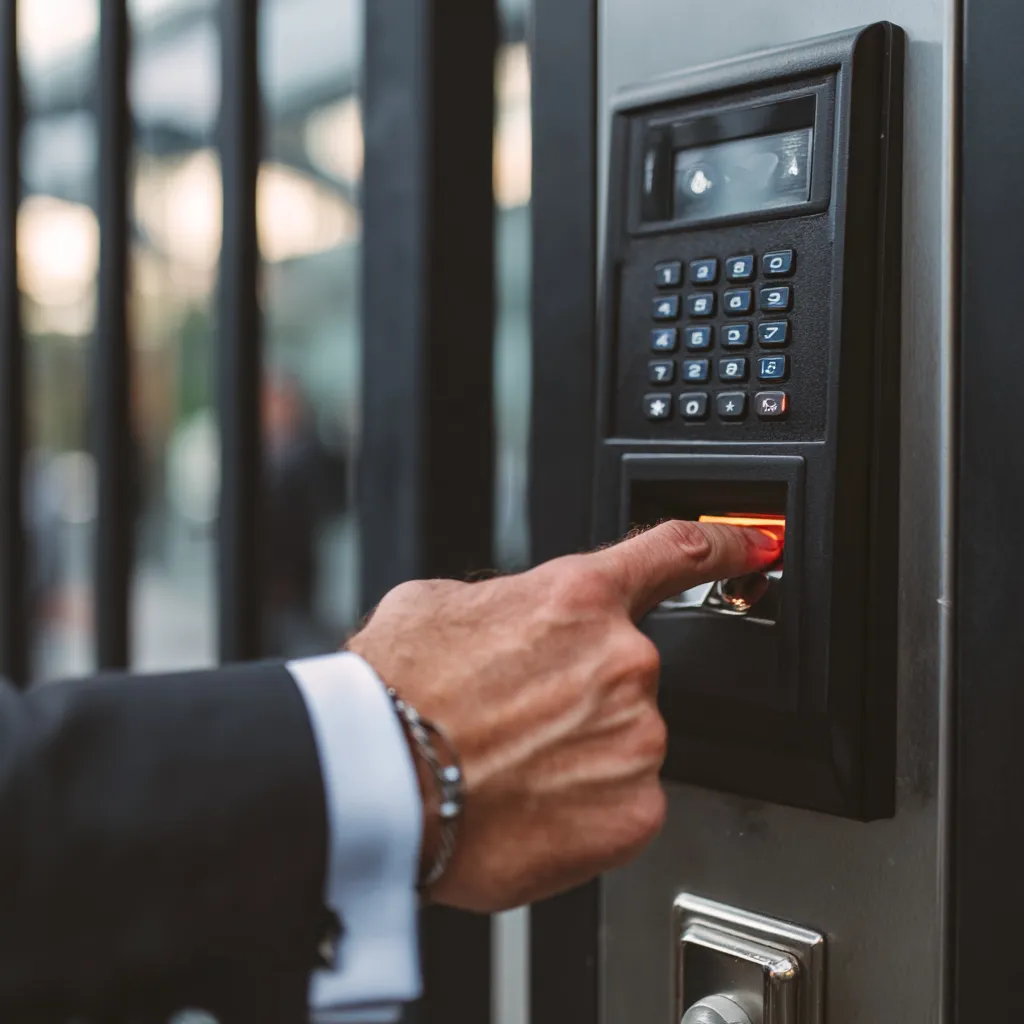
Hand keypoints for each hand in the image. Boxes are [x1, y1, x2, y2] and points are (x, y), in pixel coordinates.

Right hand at [347, 521, 780, 911]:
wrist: (376, 781)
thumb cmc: (396, 692)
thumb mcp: (439, 604)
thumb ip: (508, 603)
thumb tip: (518, 618)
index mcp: (579, 596)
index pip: (674, 553)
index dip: (723, 543)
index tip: (752, 544)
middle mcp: (623, 660)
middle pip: (628, 673)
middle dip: (582, 693)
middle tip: (517, 718)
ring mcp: (636, 739)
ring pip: (625, 741)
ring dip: (582, 752)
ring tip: (511, 765)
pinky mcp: (635, 812)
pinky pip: (625, 802)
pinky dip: (586, 807)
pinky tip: (531, 803)